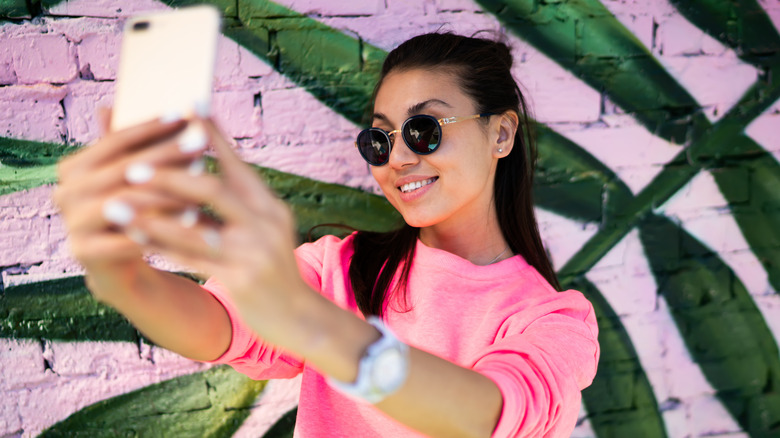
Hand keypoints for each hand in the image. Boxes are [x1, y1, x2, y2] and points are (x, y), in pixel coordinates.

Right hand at [53, 110, 201, 294]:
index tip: (184, 115)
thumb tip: (144, 103)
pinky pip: (124, 238)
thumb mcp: (134, 176)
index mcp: (73, 168)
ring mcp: (71, 223)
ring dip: (164, 194)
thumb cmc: (134, 210)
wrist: (121, 264)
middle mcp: (65, 192)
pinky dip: (158, 230)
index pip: (114, 140)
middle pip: (122, 170)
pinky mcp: (83, 252)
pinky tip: (189, 221)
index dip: (150, 127)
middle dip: (165, 156)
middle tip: (201, 146)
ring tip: (199, 186)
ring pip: (123, 203)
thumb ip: (135, 145)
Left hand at [125, 118, 310, 344]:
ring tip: (117, 205)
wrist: (301, 317)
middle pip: (214, 190)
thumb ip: (237, 204)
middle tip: (132, 166)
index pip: (237, 164)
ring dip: (151, 216)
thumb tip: (197, 175)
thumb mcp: (266, 230)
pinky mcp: (242, 280)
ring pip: (194, 229)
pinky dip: (160, 247)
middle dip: (170, 175)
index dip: (211, 136)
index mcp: (269, 206)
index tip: (186, 108)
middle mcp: (265, 223)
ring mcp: (254, 252)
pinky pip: (191, 260)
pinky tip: (134, 239)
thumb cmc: (273, 268)